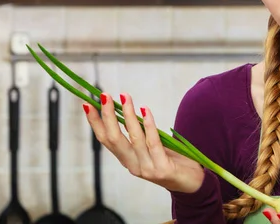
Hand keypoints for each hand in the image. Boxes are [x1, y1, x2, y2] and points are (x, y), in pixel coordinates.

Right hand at [83, 92, 204, 193]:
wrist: (193, 183)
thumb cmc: (172, 160)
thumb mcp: (150, 147)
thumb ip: (139, 134)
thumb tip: (126, 110)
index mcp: (128, 160)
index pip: (106, 140)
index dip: (95, 123)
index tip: (87, 105)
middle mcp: (134, 166)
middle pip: (114, 139)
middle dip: (107, 116)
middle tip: (104, 96)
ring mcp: (147, 169)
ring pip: (133, 138)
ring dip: (128, 114)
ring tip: (124, 96)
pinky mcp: (162, 169)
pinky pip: (153, 142)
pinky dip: (149, 124)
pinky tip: (145, 109)